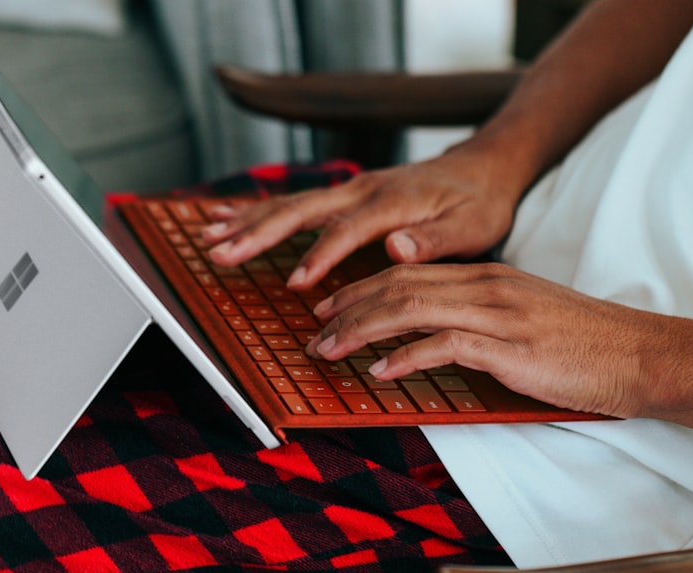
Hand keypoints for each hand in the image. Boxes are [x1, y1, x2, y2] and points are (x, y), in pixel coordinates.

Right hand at [203, 142, 522, 290]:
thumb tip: (397, 245)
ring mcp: (351, 189)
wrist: (483, 167)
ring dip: (248, 221)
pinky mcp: (346, 194)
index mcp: (392, 202)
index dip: (321, 256)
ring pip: (291, 203)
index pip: (348, 230)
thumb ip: (435, 239)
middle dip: (258, 233)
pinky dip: (260, 211)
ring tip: (209, 238)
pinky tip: (230, 219)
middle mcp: (363, 190)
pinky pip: (297, 201)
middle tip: (220, 251)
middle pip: (301, 209)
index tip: (296, 284)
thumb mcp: (473, 226)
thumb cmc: (480, 203)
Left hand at [305, 262, 668, 418]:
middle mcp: (486, 287)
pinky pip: (445, 345)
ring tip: (328, 349)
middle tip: (313, 328)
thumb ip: (482, 319)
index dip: (362, 289)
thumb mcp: (526, 318)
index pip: (409, 272)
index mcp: (487, 277)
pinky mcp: (511, 348)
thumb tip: (439, 339)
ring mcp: (498, 315)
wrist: (640, 355)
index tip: (331, 307)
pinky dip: (406, 357)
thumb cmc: (585, 345)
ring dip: (362, 330)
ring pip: (411, 308)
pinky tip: (380, 373)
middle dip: (348, 306)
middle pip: (399, 284)